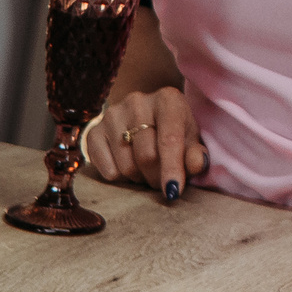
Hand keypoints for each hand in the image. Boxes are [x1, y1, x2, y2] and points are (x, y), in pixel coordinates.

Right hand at [82, 87, 205, 200]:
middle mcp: (137, 102)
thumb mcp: (190, 138)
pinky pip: (107, 169)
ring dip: (138, 178)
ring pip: (126, 166)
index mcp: (167, 99)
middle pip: (146, 156)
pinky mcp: (94, 132)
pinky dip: (119, 177)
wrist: (145, 116)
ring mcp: (112, 115)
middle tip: (159, 181)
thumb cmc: (172, 130)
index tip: (173, 192)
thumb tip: (197, 164)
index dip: (172, 168)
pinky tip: (126, 167)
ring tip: (144, 171)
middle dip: (155, 177)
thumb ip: (195, 153)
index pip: (169, 139)